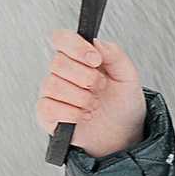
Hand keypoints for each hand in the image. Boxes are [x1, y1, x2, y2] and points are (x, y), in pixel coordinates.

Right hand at [37, 28, 146, 158]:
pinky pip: (47, 108)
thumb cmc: (123, 105)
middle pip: (57, 62)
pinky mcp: (49, 116)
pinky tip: (84, 116)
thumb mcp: (127, 76)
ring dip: (80, 97)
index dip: (75, 46)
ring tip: (95, 104)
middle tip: (100, 86)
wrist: (124, 136)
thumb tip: (96, 42)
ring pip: (53, 85)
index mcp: (79, 59)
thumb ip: (114, 54)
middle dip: (85, 76)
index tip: (95, 60)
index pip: (61, 39)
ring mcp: (54, 95)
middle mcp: (63, 74)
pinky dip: (70, 113)